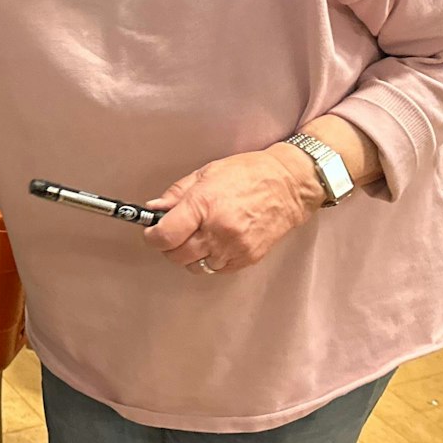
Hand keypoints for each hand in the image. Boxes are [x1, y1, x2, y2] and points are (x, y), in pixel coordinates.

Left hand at [142, 145, 325, 275]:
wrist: (289, 185)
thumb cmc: (247, 173)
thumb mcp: (206, 173)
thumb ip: (177, 194)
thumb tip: (154, 209)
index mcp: (203, 205)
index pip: (165, 236)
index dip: (153, 236)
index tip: (152, 232)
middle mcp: (217, 230)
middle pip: (177, 255)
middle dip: (169, 246)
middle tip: (173, 234)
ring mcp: (234, 247)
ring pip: (196, 266)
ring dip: (190, 255)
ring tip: (198, 237)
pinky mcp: (247, 259)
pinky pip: (217, 269)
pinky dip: (211, 259)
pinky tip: (216, 242)